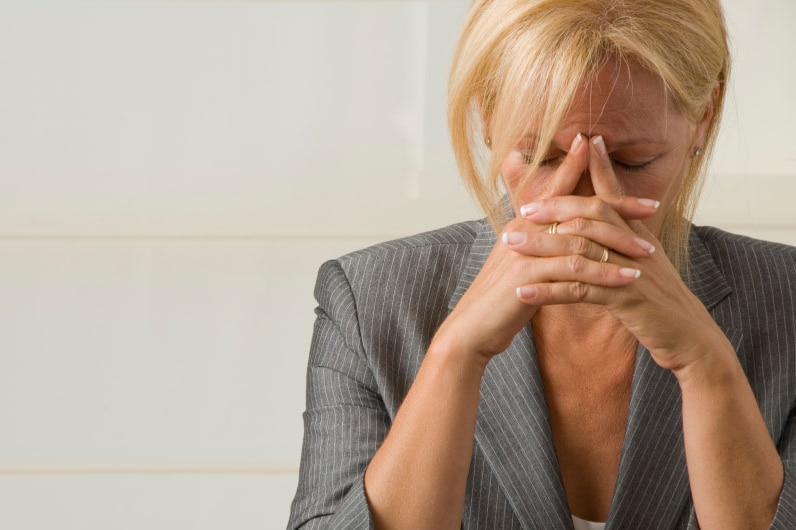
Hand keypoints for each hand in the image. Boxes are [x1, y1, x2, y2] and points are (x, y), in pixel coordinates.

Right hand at [431, 134, 657, 363]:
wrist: (471, 328)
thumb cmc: (500, 300)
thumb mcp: (525, 266)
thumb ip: (544, 247)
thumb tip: (569, 239)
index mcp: (524, 223)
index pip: (564, 193)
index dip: (596, 180)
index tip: (624, 173)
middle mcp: (524, 228)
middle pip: (578, 208)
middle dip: (618, 207)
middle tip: (653, 208)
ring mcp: (524, 249)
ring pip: (580, 238)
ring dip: (617, 244)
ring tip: (648, 252)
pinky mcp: (526, 274)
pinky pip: (574, 269)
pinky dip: (604, 272)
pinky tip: (628, 279)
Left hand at [514, 135, 727, 371]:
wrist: (691, 339)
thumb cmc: (662, 305)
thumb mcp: (644, 266)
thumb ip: (624, 242)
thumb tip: (603, 226)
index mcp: (639, 237)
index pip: (615, 196)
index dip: (600, 168)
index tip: (582, 142)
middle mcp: (636, 247)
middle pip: (592, 215)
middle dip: (555, 208)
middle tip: (523, 209)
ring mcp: (630, 271)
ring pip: (580, 250)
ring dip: (541, 246)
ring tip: (510, 244)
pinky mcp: (625, 299)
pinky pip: (579, 291)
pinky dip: (548, 291)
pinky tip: (523, 292)